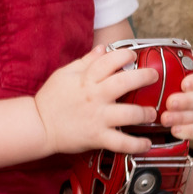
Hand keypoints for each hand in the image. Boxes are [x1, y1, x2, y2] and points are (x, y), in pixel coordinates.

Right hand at [34, 46, 158, 155]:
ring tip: (152, 113)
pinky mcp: (97, 137)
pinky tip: (146, 143)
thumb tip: (103, 48)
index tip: (133, 56)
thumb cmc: (51, 99)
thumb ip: (86, 61)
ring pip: (128, 114)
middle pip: (125, 83)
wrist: (38, 126)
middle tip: (154, 76)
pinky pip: (121, 142)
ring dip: (145, 113)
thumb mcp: (65, 74)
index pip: (109, 60)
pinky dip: (136, 145)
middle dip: (144, 77)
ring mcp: (97, 118)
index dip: (125, 55)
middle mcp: (95, 96)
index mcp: (86, 79)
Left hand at [160, 57, 192, 140]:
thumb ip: (171, 60)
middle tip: (170, 103)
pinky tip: (175, 130)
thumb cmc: (180, 73)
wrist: (188, 88)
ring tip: (166, 118)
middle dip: (186, 102)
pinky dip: (188, 131)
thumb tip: (151, 58)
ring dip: (182, 118)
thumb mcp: (179, 62)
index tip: (184, 84)